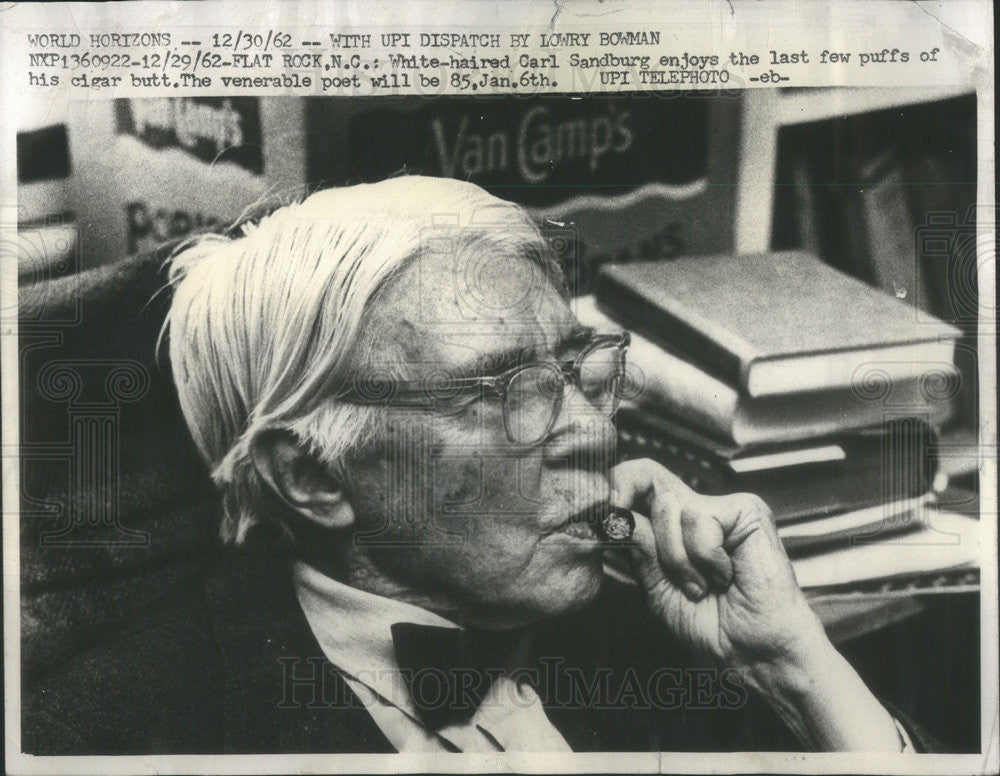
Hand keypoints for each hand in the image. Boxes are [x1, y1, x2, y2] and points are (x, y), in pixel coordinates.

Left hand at [611, 458, 823, 671]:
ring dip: (678, 560)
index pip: (636, 483)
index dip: (614, 487)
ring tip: (703, 585)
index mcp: (671, 525)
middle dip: (643, 529)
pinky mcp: (747, 510)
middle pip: (648, 478)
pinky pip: (699, 520)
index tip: (602, 513)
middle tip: (665, 571)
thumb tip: (612, 512)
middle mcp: (695, 509)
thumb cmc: (711, 627)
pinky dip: (705, 557)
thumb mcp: (656, 586)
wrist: (752, 653)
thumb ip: (637, 546)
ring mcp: (721, 508)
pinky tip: (726, 576)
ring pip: (669, 509)